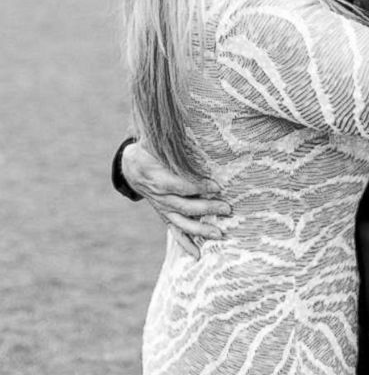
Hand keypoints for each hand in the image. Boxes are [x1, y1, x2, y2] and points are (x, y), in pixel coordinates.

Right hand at [122, 141, 231, 258]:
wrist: (131, 166)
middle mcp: (160, 197)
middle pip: (184, 206)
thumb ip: (172, 138)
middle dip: (207, 209)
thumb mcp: (156, 140)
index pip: (179, 185)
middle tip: (227, 209)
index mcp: (157, 177)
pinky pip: (175, 232)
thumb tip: (193, 122)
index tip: (216, 186)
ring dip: (201, 229)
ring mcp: (162, 208)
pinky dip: (185, 244)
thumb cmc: (150, 148)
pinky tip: (198, 255)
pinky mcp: (165, 215)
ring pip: (182, 222)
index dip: (198, 187)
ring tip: (220, 234)